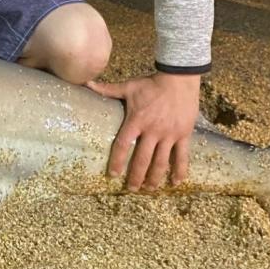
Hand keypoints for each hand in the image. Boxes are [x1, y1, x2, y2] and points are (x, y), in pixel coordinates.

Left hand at [86, 73, 199, 190]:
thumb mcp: (128, 86)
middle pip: (142, 159)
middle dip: (136, 177)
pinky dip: (179, 171)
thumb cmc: (151, 83)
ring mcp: (169, 134)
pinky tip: (175, 183)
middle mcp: (153, 130)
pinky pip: (182, 157)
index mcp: (136, 120)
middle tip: (131, 189)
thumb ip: (107, 89)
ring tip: (149, 190)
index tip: (113, 174)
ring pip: (161, 162)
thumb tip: (85, 83)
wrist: (179, 78)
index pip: (123, 145)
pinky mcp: (184, 135)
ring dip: (155, 178)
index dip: (117, 161)